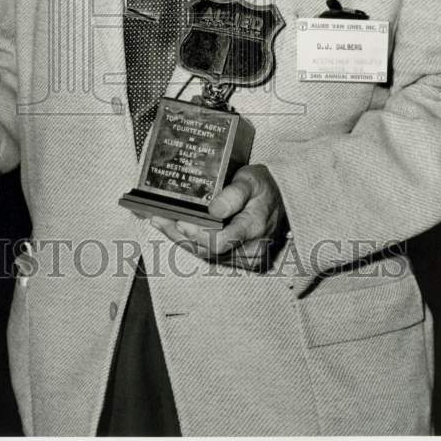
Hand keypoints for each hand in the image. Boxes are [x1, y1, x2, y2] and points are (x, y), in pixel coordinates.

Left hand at [150, 164, 286, 271]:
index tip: (178, 220)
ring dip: (180, 239)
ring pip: (205, 254)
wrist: (283, 200)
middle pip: (207, 250)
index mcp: (255, 227)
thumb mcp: (250, 180)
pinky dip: (190, 242)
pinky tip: (173, 228)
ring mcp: (246, 258)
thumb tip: (213, 209)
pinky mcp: (239, 261)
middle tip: (157, 217)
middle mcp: (252, 248)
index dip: (197, 234)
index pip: (220, 241)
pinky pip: (210, 255)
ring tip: (159, 221)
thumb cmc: (264, 187)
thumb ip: (232, 195)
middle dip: (179, 234)